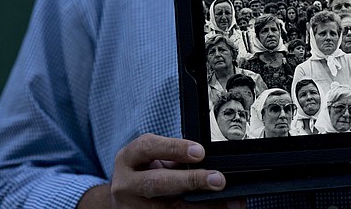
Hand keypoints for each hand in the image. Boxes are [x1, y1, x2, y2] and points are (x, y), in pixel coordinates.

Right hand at [78, 133, 243, 207]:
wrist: (123, 198)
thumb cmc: (144, 172)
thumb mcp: (152, 159)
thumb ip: (174, 157)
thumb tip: (211, 160)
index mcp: (128, 158)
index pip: (149, 147)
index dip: (175, 148)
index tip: (200, 152)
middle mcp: (125, 184)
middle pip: (157, 183)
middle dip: (190, 181)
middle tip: (218, 180)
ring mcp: (131, 207)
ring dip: (200, 206)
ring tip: (227, 203)